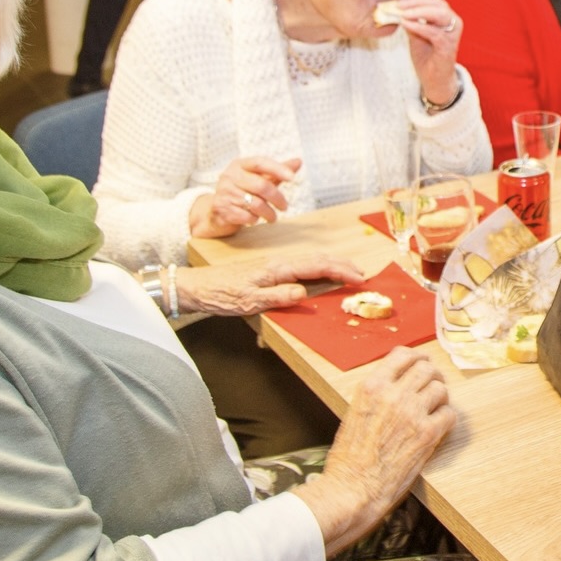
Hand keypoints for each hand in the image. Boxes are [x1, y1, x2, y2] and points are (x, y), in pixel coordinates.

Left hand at [176, 253, 363, 316]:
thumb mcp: (248, 301)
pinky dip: (318, 268)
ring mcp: (274, 265)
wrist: (197, 287)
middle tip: (362, 274)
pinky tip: (320, 274)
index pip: (316, 266)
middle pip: (318, 259)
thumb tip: (304, 293)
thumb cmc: (220, 294)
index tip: (359, 278)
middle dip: (342, 264)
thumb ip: (277, 297)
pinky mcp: (269, 270)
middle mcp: (279, 263)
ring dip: (332, 265)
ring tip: (348, 271)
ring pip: (311, 261)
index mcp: (277, 268)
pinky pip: (301, 266)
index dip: (340, 271)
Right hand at [189, 156, 301, 238]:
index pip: (260, 162)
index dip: (278, 169)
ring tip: (272, 217)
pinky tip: (254, 219)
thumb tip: (298, 161)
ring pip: (255, 203)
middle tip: (285, 207)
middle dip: (277, 198)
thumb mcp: (259, 179)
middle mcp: (229, 176)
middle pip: (261, 185)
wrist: (216, 210)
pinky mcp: (221, 208)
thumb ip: (277, 171)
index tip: (292, 178)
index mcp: (240, 165)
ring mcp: (224, 192)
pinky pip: (245, 216)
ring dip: (269, 213)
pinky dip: (254, 219)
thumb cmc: (243, 191)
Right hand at [293, 348, 453, 552]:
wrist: (352, 488)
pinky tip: (438, 426)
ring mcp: (412, 412)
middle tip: (434, 385)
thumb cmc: (348, 458)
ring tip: (436, 407)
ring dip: (440, 397)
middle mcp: (393, 394)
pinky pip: (448, 414)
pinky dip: (446, 418)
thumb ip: (377, 396)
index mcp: (372, 387)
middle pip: (426, 368)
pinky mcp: (427, 434)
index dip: (417, 358)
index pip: (402, 355)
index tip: (422, 363)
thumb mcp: (355, 413)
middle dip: (433, 375)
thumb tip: (397, 386)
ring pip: (440, 388)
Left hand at [382, 0, 461, 107]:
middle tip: (397, 5)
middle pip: (436, 2)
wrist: (435, 79)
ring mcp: (452, 33)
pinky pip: (434, 32)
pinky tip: (405, 24)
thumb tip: (395, 7)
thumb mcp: (415, 33)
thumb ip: (410, 19)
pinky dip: (419, 26)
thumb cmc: (426, 56)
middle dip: (415, 1)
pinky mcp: (449, 46)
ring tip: (402, 14)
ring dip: (418, 11)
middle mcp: (453, 21)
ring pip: (439, 13)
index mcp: (445, 15)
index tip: (399, 0)